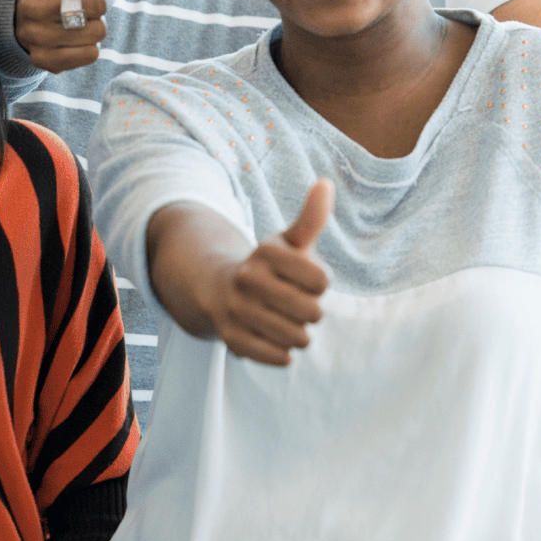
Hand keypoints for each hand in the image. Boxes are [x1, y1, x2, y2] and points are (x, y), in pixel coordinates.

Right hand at [12, 0, 106, 72]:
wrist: (28, 15)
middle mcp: (31, 6)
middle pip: (97, 6)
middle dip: (94, 2)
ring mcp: (35, 36)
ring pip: (96, 34)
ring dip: (92, 26)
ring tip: (73, 19)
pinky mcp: (43, 61)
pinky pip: (88, 56)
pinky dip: (87, 49)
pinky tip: (71, 39)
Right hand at [195, 179, 333, 366]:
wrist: (215, 291)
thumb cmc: (266, 268)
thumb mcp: (287, 242)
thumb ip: (311, 218)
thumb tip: (325, 183)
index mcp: (265, 252)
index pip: (321, 281)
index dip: (320, 284)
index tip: (305, 280)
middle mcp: (247, 279)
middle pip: (313, 312)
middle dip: (312, 313)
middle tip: (297, 306)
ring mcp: (237, 310)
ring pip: (298, 337)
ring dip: (299, 335)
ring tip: (285, 323)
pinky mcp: (232, 339)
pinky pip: (279, 357)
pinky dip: (283, 353)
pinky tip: (273, 340)